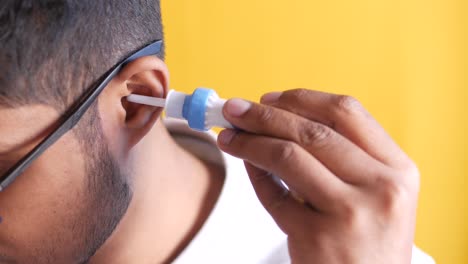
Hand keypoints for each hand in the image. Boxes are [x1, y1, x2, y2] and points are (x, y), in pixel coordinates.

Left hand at [217, 89, 419, 263]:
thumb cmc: (368, 243)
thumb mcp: (377, 195)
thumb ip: (344, 157)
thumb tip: (281, 118)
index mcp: (398, 169)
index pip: (347, 112)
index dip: (302, 99)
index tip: (270, 97)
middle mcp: (380, 187)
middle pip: (310, 130)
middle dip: (264, 115)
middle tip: (235, 109)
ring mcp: (349, 212)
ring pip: (286, 155)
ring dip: (249, 141)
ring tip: (228, 136)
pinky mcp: (317, 236)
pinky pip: (273, 195)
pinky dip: (254, 176)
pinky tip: (246, 167)